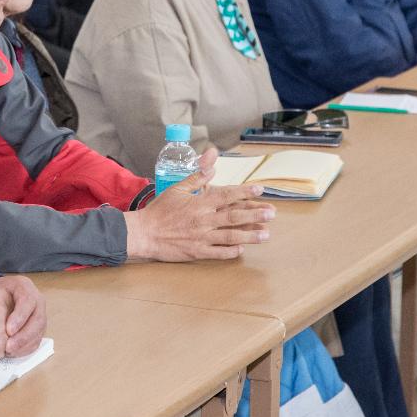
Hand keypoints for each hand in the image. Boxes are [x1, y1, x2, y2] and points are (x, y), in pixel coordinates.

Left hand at [0, 275, 45, 356]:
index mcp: (22, 286)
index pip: (27, 299)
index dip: (20, 315)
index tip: (7, 330)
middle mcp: (33, 299)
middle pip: (37, 316)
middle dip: (24, 334)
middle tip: (8, 346)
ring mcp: (36, 315)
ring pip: (39, 330)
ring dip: (25, 343)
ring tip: (8, 351)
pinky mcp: (35, 330)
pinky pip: (36, 340)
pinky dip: (26, 349)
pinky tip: (12, 354)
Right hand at [124, 148, 274, 261]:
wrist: (144, 233)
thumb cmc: (160, 209)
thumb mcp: (177, 188)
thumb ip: (197, 176)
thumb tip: (212, 163)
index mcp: (200, 202)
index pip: (227, 195)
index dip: (245, 191)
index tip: (260, 189)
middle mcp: (204, 220)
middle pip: (234, 216)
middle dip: (255, 214)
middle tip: (272, 213)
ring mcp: (201, 237)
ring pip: (231, 236)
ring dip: (250, 235)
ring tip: (266, 235)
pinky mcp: (197, 252)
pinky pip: (218, 253)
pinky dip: (231, 251)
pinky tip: (242, 249)